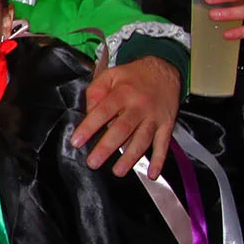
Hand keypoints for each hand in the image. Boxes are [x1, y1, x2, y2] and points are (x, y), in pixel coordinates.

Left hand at [73, 55, 181, 176]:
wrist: (166, 69)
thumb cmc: (134, 76)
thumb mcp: (111, 75)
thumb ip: (96, 90)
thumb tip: (89, 111)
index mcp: (123, 93)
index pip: (103, 111)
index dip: (89, 127)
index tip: (77, 141)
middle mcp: (139, 106)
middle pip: (122, 129)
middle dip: (107, 147)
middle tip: (93, 162)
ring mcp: (154, 117)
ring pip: (142, 139)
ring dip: (130, 157)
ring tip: (118, 171)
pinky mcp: (167, 125)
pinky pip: (164, 144)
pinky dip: (159, 161)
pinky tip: (152, 175)